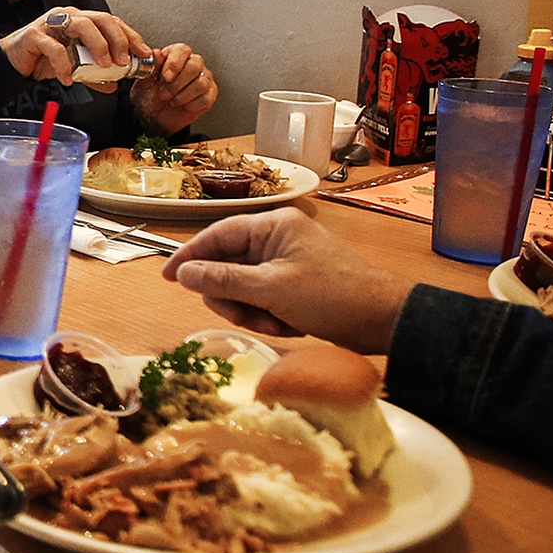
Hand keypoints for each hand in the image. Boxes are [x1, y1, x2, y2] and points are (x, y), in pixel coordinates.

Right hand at [0, 8, 149, 92]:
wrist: (12, 62)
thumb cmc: (44, 58)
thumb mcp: (75, 67)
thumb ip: (95, 74)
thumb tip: (116, 85)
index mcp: (81, 20)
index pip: (112, 22)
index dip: (130, 36)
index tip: (144, 53)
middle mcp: (69, 16)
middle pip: (101, 19)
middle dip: (118, 39)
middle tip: (125, 61)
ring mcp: (51, 23)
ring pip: (81, 25)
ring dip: (97, 45)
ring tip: (105, 66)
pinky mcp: (34, 35)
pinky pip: (54, 48)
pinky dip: (64, 65)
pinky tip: (69, 79)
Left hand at [130, 43, 217, 135]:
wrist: (154, 114)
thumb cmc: (150, 93)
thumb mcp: (145, 79)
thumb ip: (151, 65)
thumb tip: (156, 53)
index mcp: (176, 55)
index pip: (182, 50)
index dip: (174, 63)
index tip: (165, 77)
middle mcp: (193, 64)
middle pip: (195, 65)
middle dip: (177, 83)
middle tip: (163, 94)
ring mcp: (204, 78)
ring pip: (201, 83)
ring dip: (182, 96)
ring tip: (170, 100)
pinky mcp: (210, 94)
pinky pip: (205, 98)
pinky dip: (190, 105)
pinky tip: (181, 105)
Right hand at [160, 208, 413, 353]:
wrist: (386, 321)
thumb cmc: (332, 297)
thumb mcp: (271, 289)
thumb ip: (222, 280)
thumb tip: (182, 274)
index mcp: (273, 226)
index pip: (216, 235)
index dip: (189, 257)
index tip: (166, 278)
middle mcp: (278, 238)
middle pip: (228, 265)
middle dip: (233, 297)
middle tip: (243, 316)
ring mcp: (287, 261)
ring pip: (244, 287)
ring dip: (253, 311)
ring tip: (277, 324)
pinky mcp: (296, 284)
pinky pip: (264, 298)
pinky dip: (271, 316)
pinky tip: (291, 325)